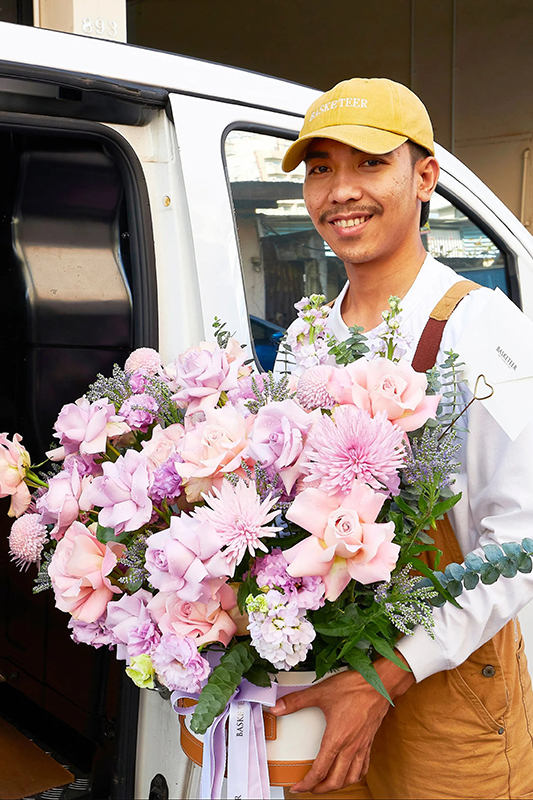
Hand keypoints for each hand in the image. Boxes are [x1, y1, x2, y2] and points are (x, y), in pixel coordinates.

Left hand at [270, 653, 414, 794]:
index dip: (307, 784)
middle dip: (320, 789)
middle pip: (336, 780)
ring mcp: (362, 746)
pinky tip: (349, 772)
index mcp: (336, 739)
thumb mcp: (320, 692)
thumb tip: (276, 707)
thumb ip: (296, 701)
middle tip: (309, 788)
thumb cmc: (354, 687)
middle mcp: (350, 747)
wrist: (381, 684)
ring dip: (338, 785)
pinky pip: (363, 767)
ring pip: (351, 777)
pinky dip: (354, 775)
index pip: (320, 771)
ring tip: (327, 784)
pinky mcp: (369, 741)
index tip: (297, 787)